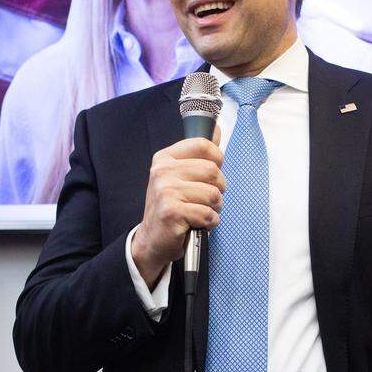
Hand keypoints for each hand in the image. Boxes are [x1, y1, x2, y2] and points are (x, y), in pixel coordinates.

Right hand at [131, 128, 223, 287]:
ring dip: (214, 208)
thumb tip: (216, 130)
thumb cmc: (172, 208)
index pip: (203, 144)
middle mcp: (162, 171)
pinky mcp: (171, 211)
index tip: (213, 173)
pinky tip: (196, 224)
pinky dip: (209, 223)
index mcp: (165, 158)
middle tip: (206, 200)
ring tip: (200, 213)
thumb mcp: (180, 177)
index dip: (217, 159)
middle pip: (213, 171)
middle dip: (218, 190)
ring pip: (213, 194)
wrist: (152, 241)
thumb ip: (199, 155)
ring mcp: (165, 190)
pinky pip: (208, 214)